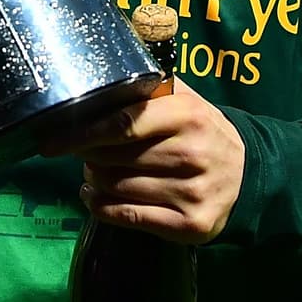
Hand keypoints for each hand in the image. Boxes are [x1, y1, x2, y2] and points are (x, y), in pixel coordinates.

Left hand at [50, 79, 244, 243]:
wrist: (249, 175)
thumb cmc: (204, 132)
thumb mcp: (186, 101)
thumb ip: (149, 88)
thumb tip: (101, 75)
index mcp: (187, 116)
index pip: (123, 124)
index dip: (82, 133)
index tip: (52, 140)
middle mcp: (191, 154)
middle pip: (114, 159)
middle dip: (88, 156)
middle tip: (84, 152)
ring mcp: (191, 193)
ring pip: (117, 188)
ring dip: (94, 180)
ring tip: (93, 172)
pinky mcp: (189, 225)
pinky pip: (129, 216)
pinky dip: (102, 207)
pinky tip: (94, 197)